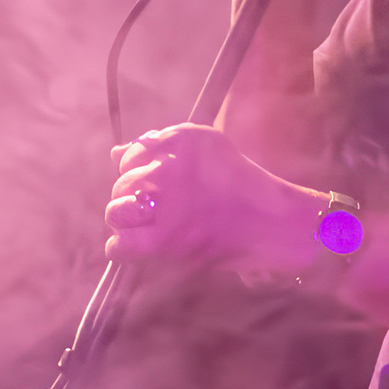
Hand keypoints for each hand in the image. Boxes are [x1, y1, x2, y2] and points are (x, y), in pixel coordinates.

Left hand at [103, 123, 322, 274]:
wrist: (273, 222)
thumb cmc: (241, 185)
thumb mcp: (207, 148)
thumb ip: (161, 146)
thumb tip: (114, 153)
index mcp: (180, 139)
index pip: (130, 156)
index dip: (138, 174)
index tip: (157, 187)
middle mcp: (169, 166)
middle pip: (122, 185)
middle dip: (133, 199)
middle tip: (157, 211)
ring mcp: (167, 202)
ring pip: (115, 212)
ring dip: (125, 222)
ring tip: (145, 227)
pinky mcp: (166, 239)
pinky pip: (120, 245)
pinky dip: (123, 250)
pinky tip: (139, 247)